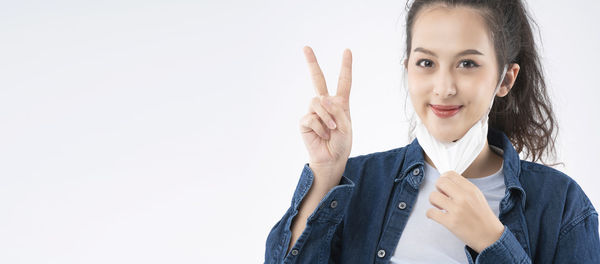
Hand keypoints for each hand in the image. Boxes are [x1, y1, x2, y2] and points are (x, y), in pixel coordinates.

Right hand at [299, 46, 352, 176]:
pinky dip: (320, 126)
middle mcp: (325, 104)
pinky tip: (323, 135)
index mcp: (340, 104)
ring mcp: (313, 112)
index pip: (343, 81)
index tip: (347, 51)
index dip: (345, 66)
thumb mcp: (346, 125)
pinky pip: (311, 117)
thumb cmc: (341, 143)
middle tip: (305, 47)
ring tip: (331, 130)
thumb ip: (336, 109)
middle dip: (311, 63)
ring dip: (327, 117)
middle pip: (317, 79)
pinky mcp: (305, 121)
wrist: (331, 159)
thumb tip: (321, 99)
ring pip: (317, 101)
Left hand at [426, 171, 505, 252]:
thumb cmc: (482, 217)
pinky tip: (437, 216)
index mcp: (471, 189)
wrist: (490, 237)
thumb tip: (445, 183)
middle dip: (437, 189)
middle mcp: (464, 197)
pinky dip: (430, 214)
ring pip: (433, 196)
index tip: (444, 187)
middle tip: (442, 197)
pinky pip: (430, 212)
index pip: (450, 174)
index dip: (443, 179)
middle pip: (440, 182)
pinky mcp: (451, 222)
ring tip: (440, 207)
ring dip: (433, 202)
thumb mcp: (477, 197)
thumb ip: (463, 188)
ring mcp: (457, 210)